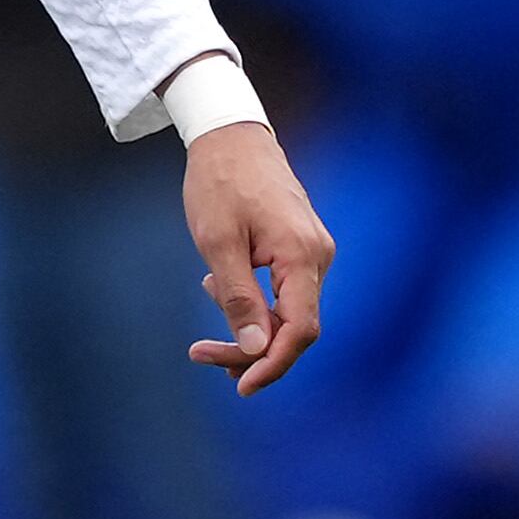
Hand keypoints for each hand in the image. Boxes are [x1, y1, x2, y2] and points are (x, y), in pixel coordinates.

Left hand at [182, 122, 333, 396]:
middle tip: (201, 355)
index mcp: (302, 255)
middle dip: (251, 350)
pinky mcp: (298, 244)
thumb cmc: (220, 181)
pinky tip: (215, 289)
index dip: (272, 365)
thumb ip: (238, 298)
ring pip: (287, 310)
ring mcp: (311, 249)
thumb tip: (255, 351)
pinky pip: (283, 288)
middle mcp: (317, 255)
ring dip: (248, 327)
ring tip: (203, 334)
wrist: (229, 132)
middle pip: (294, 326)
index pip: (300, 331)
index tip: (240, 387)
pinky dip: (252, 301)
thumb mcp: (218, 242)